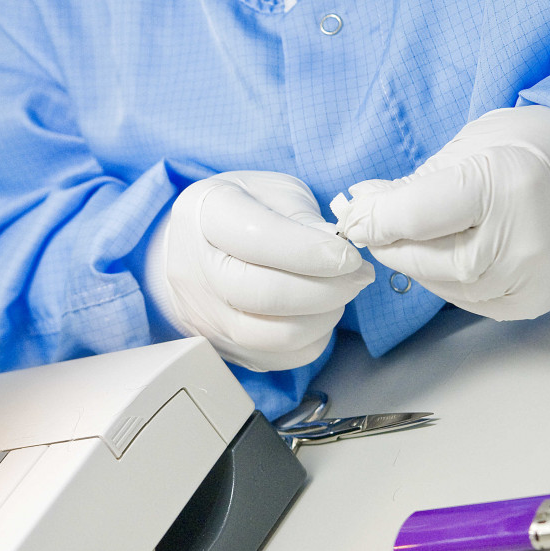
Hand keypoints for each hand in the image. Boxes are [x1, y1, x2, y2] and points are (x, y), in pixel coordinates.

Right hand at [147, 171, 373, 370]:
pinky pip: (278, 358)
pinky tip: (317, 314)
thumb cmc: (240, 212)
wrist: (192, 247)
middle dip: (326, 289)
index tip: (349, 256)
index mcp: (204, 214)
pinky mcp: (221, 346)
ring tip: (340, 294)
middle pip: (263, 293)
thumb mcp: (272, 193)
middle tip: (357, 276)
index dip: (311, 252)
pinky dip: (310, 339)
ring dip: (323, 317)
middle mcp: (195, 268)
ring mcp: (205, 314)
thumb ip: (303, 218)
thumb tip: (339, 253)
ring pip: (273, 335)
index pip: (257, 239)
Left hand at [335, 106, 549, 320]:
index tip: (352, 216)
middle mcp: (522, 239)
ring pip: (441, 285)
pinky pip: (467, 300)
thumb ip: (415, 183)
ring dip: (413, 263)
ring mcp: (532, 277)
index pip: (414, 216)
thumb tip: (361, 208)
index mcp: (505, 184)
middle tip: (370, 226)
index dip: (373, 220)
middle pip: (424, 258)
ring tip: (407, 237)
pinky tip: (445, 255)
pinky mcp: (533, 302)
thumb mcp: (472, 145)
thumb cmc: (536, 148)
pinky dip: (444, 280)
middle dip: (388, 243)